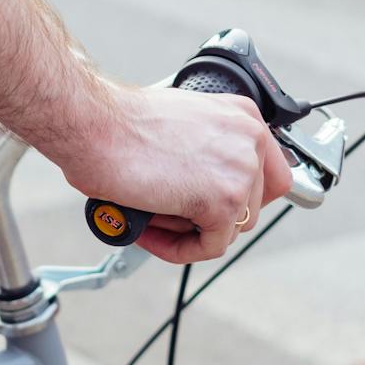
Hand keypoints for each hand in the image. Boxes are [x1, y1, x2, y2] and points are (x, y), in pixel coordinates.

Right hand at [57, 84, 293, 264]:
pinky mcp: (223, 203)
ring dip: (190, 229)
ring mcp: (241, 171)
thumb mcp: (185, 124)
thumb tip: (209, 183)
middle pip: (252, 205)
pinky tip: (147, 229)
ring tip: (151, 213)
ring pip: (231, 227)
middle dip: (211, 215)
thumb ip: (210, 149)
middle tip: (171, 213)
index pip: (270, 173)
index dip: (242, 197)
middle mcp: (250, 140)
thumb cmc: (123, 123)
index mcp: (244, 116)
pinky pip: (209, 246)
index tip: (214, 207)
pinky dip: (178, 248)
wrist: (95, 124)